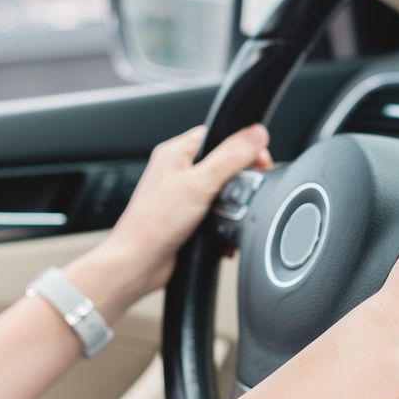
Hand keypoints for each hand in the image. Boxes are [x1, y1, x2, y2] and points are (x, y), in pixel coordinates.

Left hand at [66, 125, 271, 318]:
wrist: (139, 263)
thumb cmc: (154, 224)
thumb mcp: (200, 184)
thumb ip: (230, 157)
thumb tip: (256, 134)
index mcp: (175, 153)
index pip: (218, 134)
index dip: (242, 145)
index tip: (259, 160)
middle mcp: (176, 171)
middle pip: (223, 162)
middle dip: (240, 179)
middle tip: (250, 189)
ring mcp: (181, 195)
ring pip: (221, 190)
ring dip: (233, 204)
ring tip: (234, 214)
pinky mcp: (186, 217)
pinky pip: (215, 212)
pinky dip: (225, 222)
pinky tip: (225, 232)